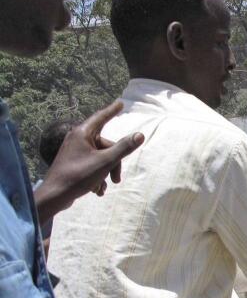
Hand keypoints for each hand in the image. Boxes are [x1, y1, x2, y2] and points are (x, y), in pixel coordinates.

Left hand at [34, 101, 143, 218]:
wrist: (55, 195)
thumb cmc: (79, 175)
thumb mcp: (105, 162)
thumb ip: (123, 147)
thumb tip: (140, 135)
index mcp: (83, 133)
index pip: (101, 117)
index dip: (112, 110)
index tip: (121, 103)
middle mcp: (77, 139)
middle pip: (106, 145)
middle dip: (114, 163)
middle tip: (117, 180)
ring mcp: (74, 151)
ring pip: (100, 157)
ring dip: (106, 173)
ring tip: (103, 188)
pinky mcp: (73, 163)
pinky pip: (92, 165)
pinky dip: (97, 177)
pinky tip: (97, 191)